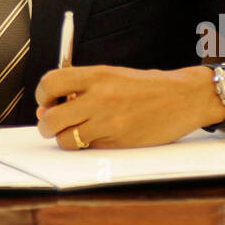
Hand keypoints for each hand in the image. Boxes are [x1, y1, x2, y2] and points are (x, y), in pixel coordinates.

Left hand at [35, 65, 224, 148]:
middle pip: (50, 119)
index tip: (47, 102)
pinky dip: (86, 146)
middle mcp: (98, 98)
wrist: (183, 98)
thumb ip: (80, 89)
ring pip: (65, 140)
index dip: (42, 96)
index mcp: (96, 76)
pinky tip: (98, 135)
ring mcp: (108, 122)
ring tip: (75, 132)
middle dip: (46, 125)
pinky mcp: (117, 142)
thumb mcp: (111, 76)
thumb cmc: (145, 86)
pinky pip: (88, 148)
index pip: (50, 83)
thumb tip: (46, 109)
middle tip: (53, 123)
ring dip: (64, 139)